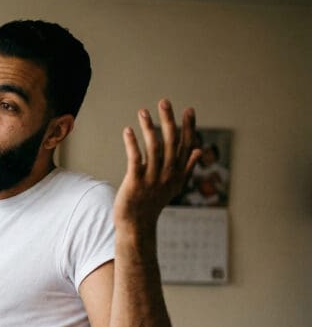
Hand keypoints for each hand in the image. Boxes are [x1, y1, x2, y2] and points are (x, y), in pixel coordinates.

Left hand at [115, 99, 201, 230]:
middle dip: (169, 120)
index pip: (186, 145)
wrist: (137, 224)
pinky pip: (135, 158)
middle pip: (171, 142)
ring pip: (153, 147)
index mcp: (178, 173)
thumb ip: (187, 167)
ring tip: (143, 111)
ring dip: (149, 127)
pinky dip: (132, 143)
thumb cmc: (153, 203)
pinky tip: (128, 130)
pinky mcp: (135, 182)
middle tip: (164, 101)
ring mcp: (152, 178)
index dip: (188, 127)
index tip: (189, 109)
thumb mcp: (174, 186)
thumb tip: (198, 151)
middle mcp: (168, 174)